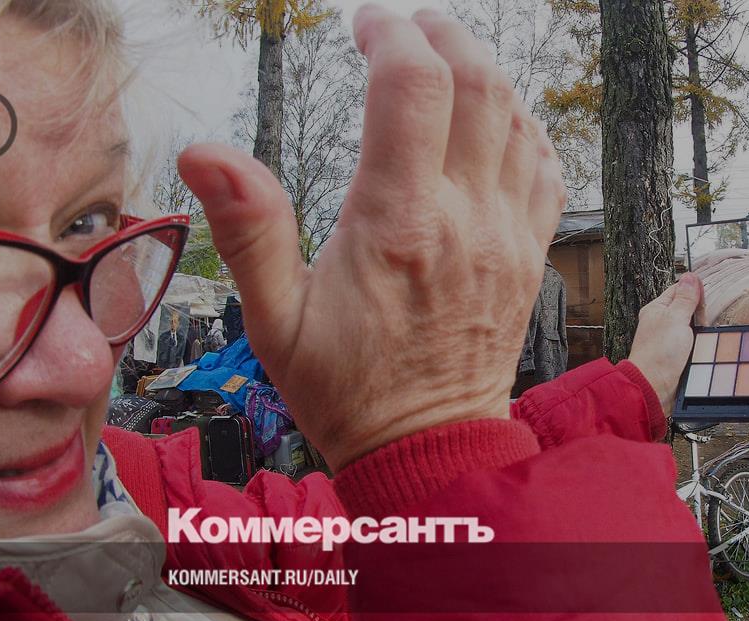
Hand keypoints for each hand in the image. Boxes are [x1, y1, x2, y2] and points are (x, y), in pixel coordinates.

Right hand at [178, 5, 564, 469]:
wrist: (428, 450)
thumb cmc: (348, 391)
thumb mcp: (275, 321)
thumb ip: (247, 231)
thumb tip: (203, 153)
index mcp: (397, 225)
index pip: (412, 88)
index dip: (390, 35)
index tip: (366, 26)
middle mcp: (464, 220)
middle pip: (477, 83)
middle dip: (443, 34)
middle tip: (409, 25)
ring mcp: (508, 236)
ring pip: (516, 118)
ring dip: (483, 72)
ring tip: (445, 58)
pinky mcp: (529, 256)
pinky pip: (545, 167)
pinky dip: (524, 126)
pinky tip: (496, 119)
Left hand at [627, 273, 702, 411]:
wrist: (654, 386)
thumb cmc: (660, 352)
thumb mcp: (675, 319)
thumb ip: (685, 298)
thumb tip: (690, 276)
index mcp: (657, 309)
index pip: (679, 290)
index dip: (694, 292)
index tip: (704, 301)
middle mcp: (662, 322)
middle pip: (688, 308)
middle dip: (700, 313)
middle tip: (704, 322)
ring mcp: (669, 339)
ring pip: (693, 327)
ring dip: (702, 330)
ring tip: (707, 335)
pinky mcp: (678, 355)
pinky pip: (694, 343)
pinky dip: (701, 344)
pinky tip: (707, 346)